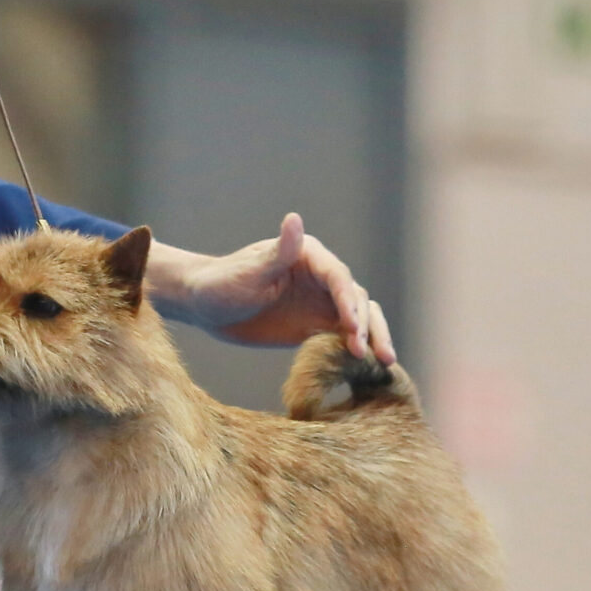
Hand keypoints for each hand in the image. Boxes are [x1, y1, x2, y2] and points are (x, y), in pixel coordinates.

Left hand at [172, 213, 395, 361]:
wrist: (206, 307)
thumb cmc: (222, 283)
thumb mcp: (250, 271)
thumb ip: (279, 252)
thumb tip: (295, 219)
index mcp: (310, 256)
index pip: (338, 278)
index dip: (348, 303)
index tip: (352, 328)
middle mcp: (322, 278)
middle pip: (357, 300)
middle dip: (369, 326)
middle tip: (377, 355)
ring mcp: (321, 303)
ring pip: (358, 319)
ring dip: (373, 338)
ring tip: (384, 362)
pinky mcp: (315, 326)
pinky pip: (342, 338)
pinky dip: (356, 351)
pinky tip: (367, 371)